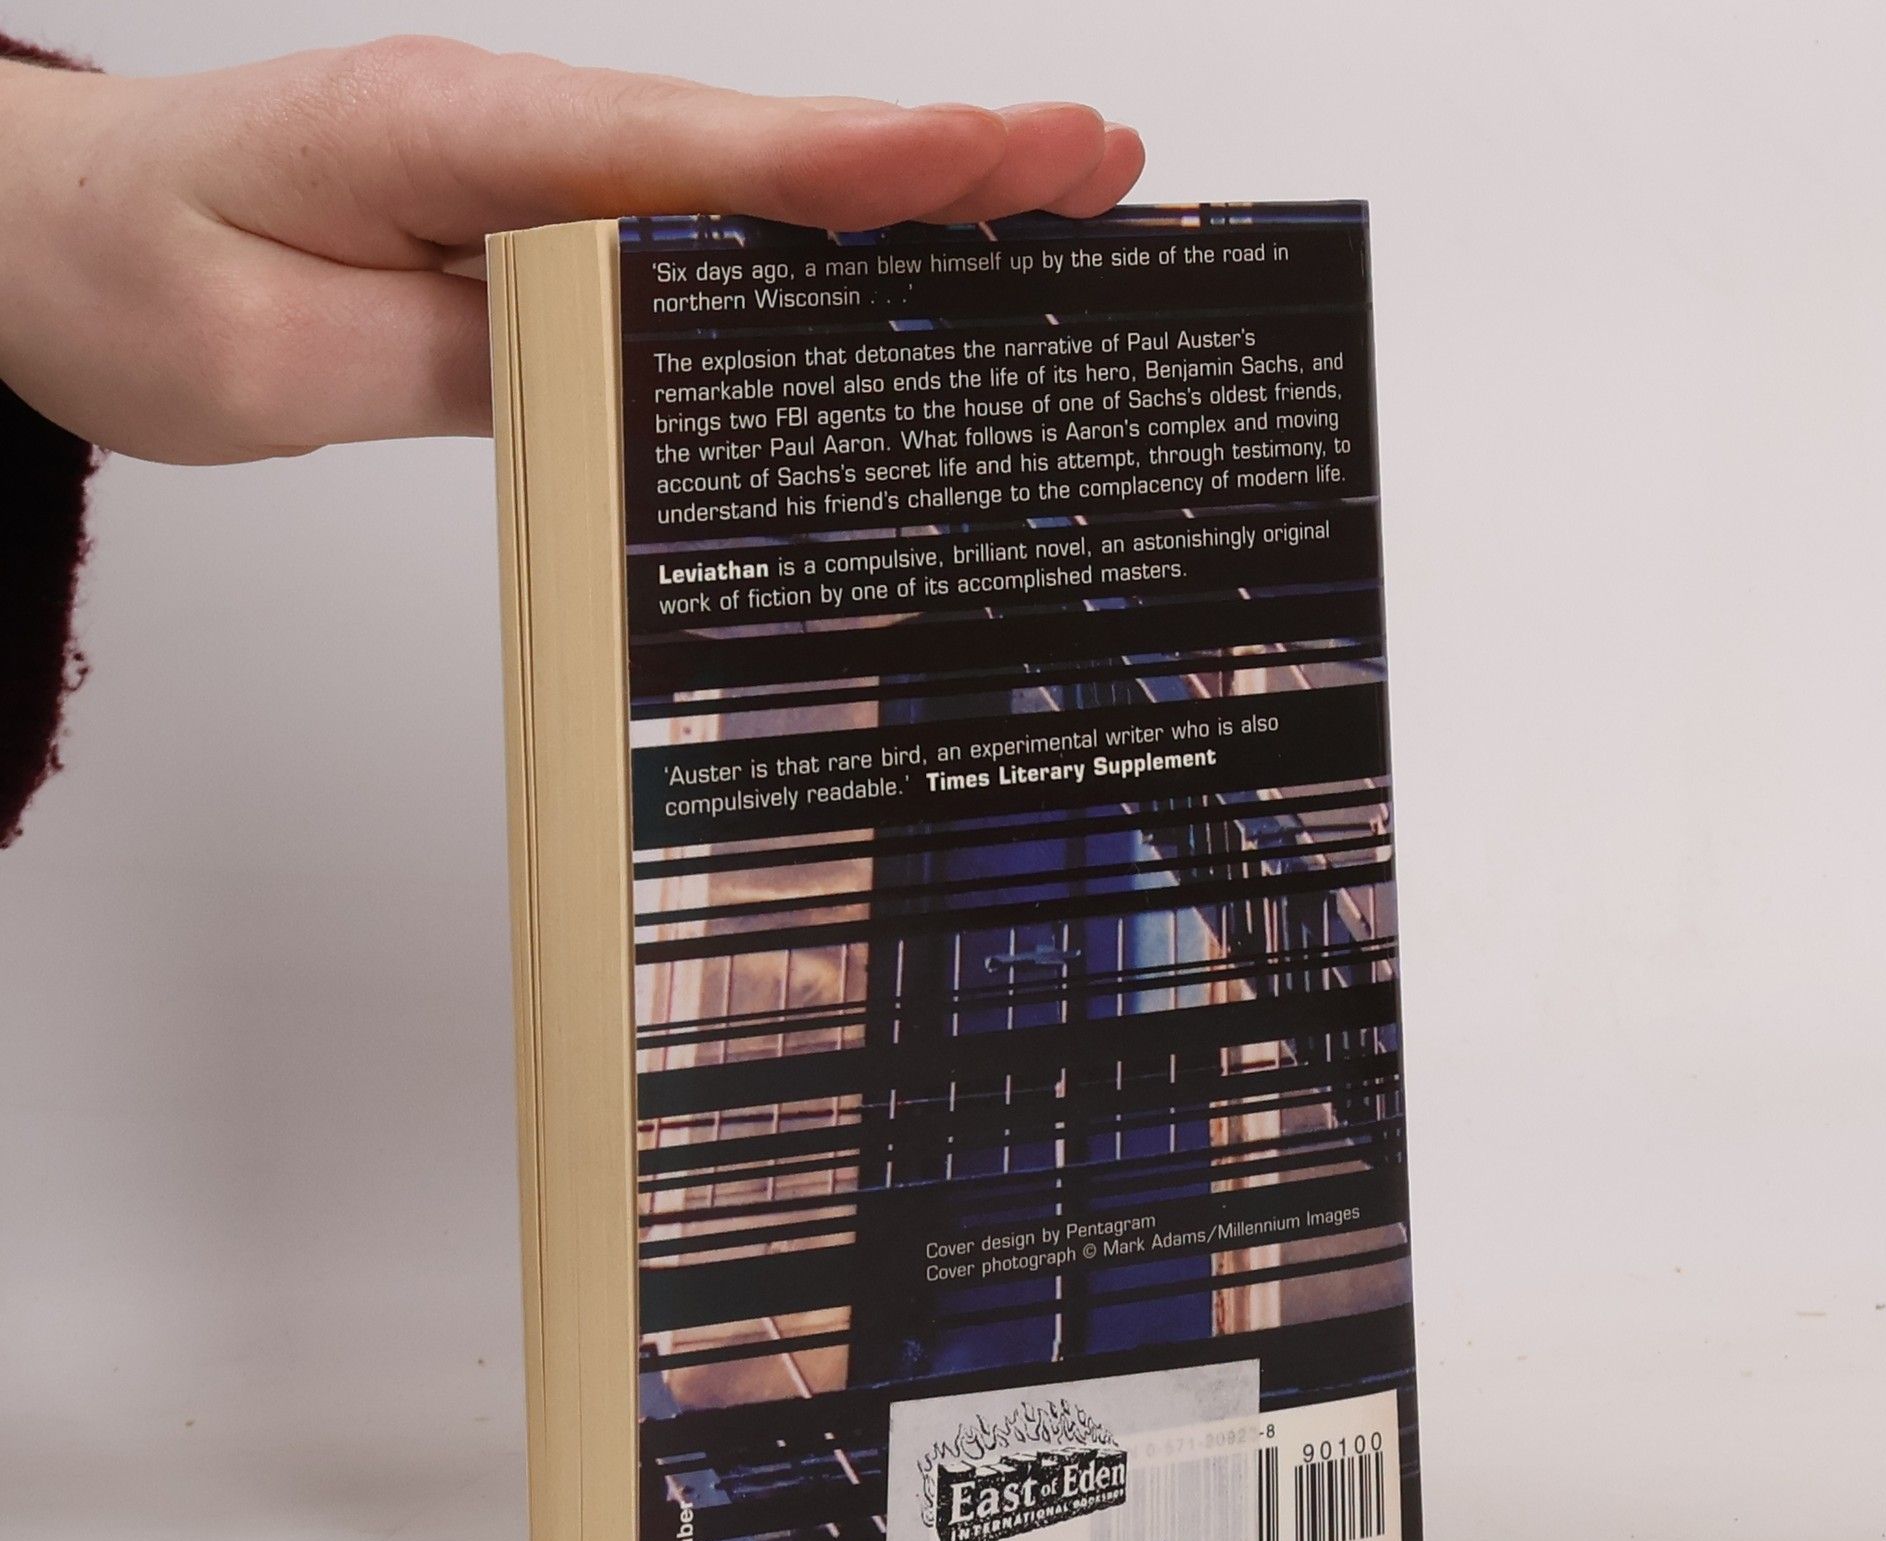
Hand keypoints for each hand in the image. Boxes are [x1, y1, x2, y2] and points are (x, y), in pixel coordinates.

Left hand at [0, 38, 1143, 463]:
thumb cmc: (125, 276)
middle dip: (937, 161)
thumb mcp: (278, 358)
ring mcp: (541, 184)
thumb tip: (638, 372)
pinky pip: (698, 243)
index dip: (857, 164)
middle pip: (763, 155)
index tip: (994, 158)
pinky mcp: (542, 236)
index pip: (696, 155)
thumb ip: (473, 364)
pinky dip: (813, 249)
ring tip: (1048, 204)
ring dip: (901, 200)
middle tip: (1096, 164)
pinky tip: (892, 268)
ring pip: (750, 194)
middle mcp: (525, 142)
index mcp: (464, 140)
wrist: (36, 235)